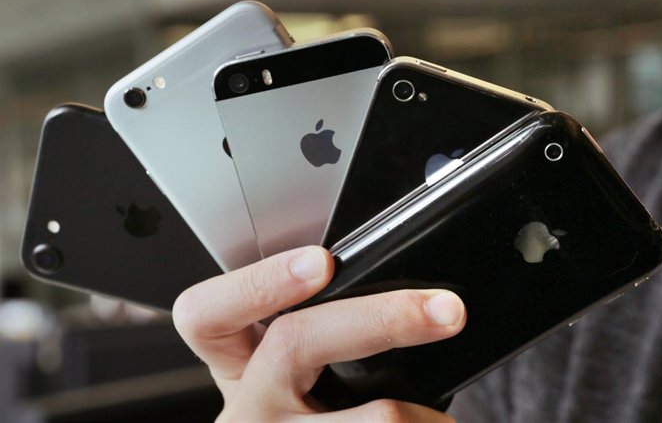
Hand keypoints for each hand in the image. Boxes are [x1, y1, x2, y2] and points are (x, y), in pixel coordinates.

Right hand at [173, 246, 465, 421]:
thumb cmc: (296, 420)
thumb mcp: (284, 379)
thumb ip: (314, 335)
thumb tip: (404, 298)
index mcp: (236, 364)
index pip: (208, 312)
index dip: (260, 283)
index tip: (321, 261)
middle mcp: (248, 405)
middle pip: (297, 341)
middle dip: (382, 317)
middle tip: (446, 310)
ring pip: (372, 415)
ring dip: (422, 411)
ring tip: (439, 417)